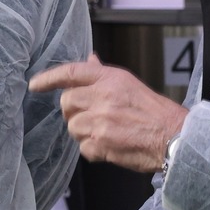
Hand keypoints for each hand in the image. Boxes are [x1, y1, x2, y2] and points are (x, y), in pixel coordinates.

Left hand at [31, 55, 188, 172]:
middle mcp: (102, 97)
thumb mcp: (128, 84)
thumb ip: (103, 74)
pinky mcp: (100, 144)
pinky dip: (93, 149)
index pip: (70, 72)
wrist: (174, 138)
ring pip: (72, 126)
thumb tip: (89, 60)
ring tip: (107, 132)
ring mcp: (100, 121)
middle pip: (66, 102)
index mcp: (109, 79)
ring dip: (84, 132)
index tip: (35, 85)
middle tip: (92, 116)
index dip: (49, 78)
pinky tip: (110, 145)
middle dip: (74, 111)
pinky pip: (83, 147)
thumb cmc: (154, 111)